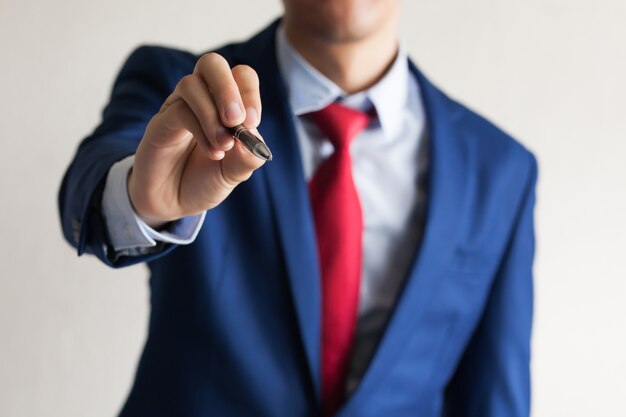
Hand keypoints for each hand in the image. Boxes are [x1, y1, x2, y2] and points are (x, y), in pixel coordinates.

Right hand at [128, 53, 265, 226]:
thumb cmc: (205, 181)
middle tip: (237, 120)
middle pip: (212, 64)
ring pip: (191, 84)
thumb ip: (248, 158)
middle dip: (228, 89)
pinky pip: (179, 111)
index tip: (252, 122)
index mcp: (224, 104)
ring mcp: (178, 108)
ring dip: (212, 115)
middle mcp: (201, 99)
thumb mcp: (235, 173)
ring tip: (223, 146)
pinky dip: (201, 130)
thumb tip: (255, 140)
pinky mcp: (160, 124)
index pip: (240, 75)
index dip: (249, 92)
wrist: (173, 204)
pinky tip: (212, 152)